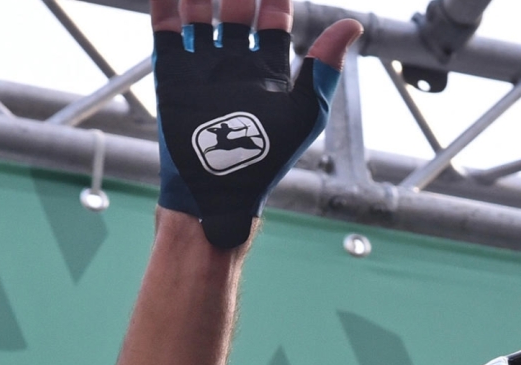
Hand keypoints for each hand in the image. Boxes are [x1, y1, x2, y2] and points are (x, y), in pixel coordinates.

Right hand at [150, 0, 362, 248]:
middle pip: (235, 7)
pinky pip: (167, 30)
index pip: (272, 17)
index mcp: (267, 70)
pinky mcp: (173, 75)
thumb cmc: (267, 159)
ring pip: (200, 13)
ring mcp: (202, 67)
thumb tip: (353, 24)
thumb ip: (324, 66)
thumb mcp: (305, 111)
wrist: (219, 189)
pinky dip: (167, 4)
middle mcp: (234, 64)